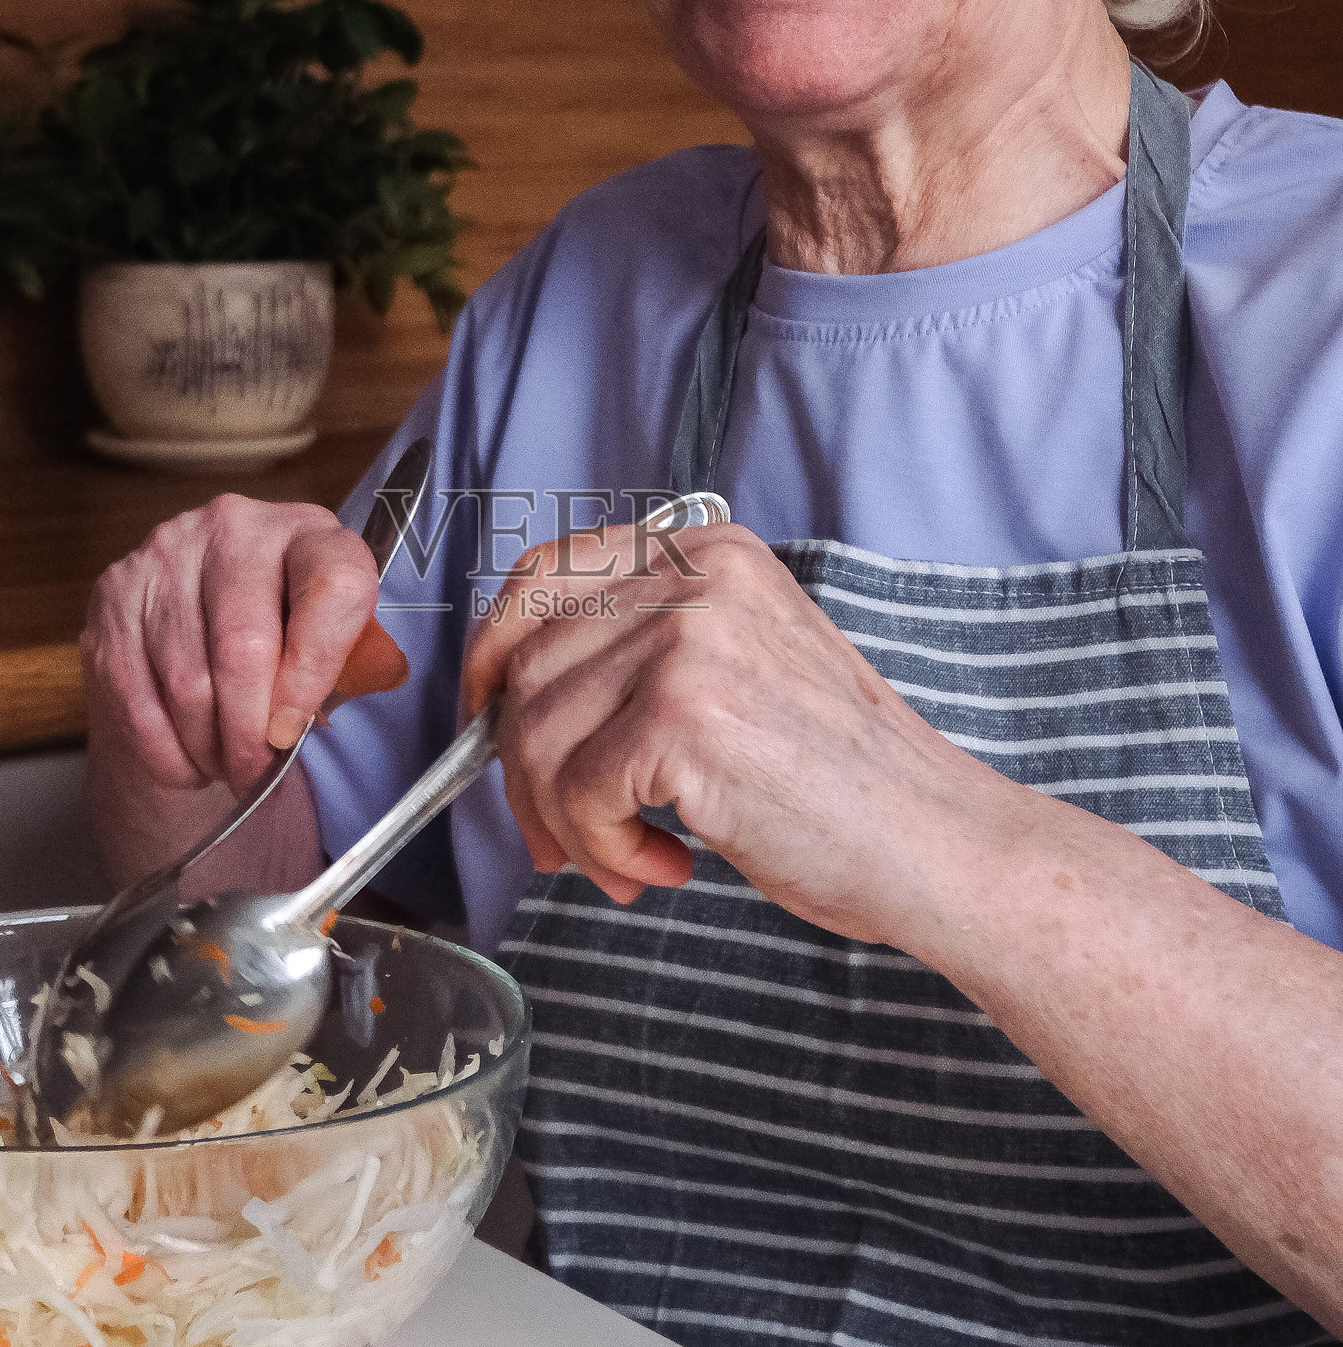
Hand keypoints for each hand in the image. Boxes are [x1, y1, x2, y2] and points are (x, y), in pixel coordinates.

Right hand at [83, 495, 408, 798]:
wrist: (205, 610)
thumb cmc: (284, 633)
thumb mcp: (331, 641)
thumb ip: (335, 675)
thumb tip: (294, 736)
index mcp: (308, 532)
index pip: (333, 587)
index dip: (316, 672)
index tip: (296, 730)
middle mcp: (234, 527)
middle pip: (243, 645)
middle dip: (250, 733)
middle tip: (256, 774)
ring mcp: (166, 555)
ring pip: (186, 680)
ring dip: (207, 745)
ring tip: (225, 768)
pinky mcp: (113, 594)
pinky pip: (134, 695)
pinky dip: (164, 748)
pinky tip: (186, 762)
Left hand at [462, 522, 1000, 945]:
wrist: (934, 841)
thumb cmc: (837, 777)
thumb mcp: (737, 669)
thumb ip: (636, 655)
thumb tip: (508, 703)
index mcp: (706, 553)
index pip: (543, 574)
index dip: (494, 650)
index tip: (485, 715)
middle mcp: (696, 575)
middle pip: (528, 664)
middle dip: (523, 767)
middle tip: (564, 836)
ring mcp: (691, 638)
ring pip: (538, 733)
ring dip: (564, 820)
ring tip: (626, 858)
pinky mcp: (686, 714)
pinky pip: (576, 789)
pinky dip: (602, 847)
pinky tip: (663, 865)